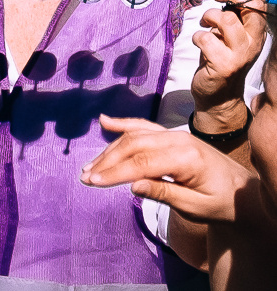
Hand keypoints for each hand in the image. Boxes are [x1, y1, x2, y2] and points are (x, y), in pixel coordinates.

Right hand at [80, 116, 254, 221]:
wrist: (245, 194)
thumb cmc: (223, 204)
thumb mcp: (197, 207)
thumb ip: (165, 194)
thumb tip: (132, 185)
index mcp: (187, 157)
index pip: (142, 162)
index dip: (115, 172)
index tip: (92, 182)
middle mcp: (179, 139)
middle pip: (133, 145)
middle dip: (106, 161)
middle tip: (85, 177)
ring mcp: (176, 134)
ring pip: (134, 136)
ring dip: (110, 150)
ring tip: (90, 166)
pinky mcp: (173, 136)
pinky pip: (144, 127)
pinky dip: (123, 124)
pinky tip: (105, 123)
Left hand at [190, 0, 268, 110]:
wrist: (219, 93)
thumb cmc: (222, 56)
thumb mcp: (232, 30)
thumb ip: (236, 8)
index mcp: (256, 31)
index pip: (259, 1)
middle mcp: (253, 42)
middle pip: (249, 7)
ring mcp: (240, 54)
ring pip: (227, 20)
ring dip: (210, 15)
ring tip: (206, 23)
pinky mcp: (223, 65)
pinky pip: (206, 38)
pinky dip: (198, 36)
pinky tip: (201, 42)